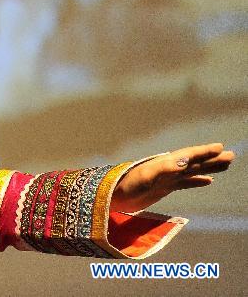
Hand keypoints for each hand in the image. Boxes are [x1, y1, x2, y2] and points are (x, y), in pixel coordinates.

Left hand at [110, 143, 234, 212]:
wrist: (111, 196)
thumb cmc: (125, 185)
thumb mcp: (145, 176)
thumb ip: (164, 168)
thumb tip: (185, 161)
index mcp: (164, 163)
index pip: (188, 155)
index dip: (203, 152)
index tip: (220, 148)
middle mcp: (167, 168)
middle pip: (194, 162)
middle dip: (212, 159)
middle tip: (231, 155)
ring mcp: (166, 178)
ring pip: (192, 171)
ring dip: (208, 168)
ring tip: (225, 165)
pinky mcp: (163, 188)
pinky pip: (185, 182)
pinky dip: (197, 181)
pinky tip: (207, 181)